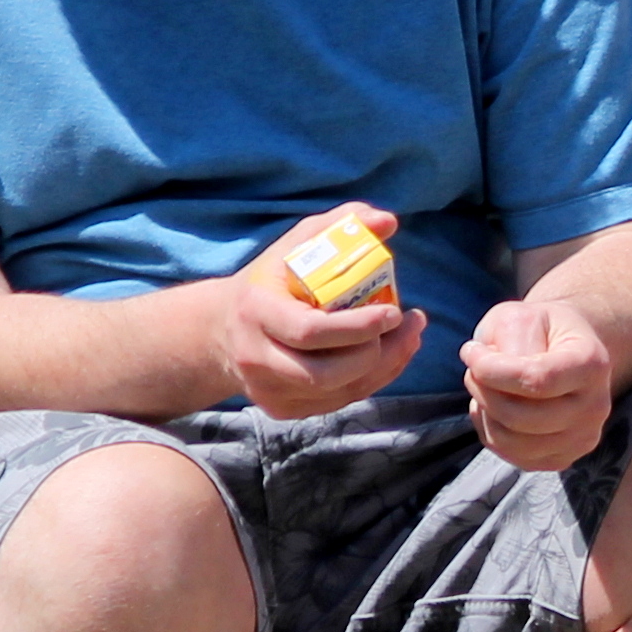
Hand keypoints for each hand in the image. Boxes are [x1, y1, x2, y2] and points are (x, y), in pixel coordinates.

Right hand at [219, 204, 424, 419]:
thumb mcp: (298, 243)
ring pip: (337, 393)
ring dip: (384, 368)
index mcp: (256, 312)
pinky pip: (336, 403)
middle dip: (377, 353)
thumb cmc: (272, 279)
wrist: (222, 330)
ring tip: (408, 338)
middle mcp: (256, 358)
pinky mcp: (281, 409)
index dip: (358, 327)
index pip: (310, 332)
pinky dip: (369, 381)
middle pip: (324, 373)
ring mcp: (267, 389)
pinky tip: (386, 356)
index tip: (395, 312)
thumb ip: (342, 223)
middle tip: (408, 326)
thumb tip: (388, 221)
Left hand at [460, 294, 616, 472]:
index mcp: (592, 364)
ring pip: (514, 442)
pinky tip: (492, 408)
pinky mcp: (564, 459)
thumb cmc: (541, 330)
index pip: (537, 380)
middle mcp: (596, 407)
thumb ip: (509, 338)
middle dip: (484, 392)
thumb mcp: (524, 314)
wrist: (566, 350)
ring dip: (484, 413)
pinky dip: (491, 433)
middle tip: (473, 369)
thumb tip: (489, 374)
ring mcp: (583, 438)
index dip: (493, 371)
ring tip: (483, 387)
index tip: (470, 352)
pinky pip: (514, 457)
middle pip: (523, 417)